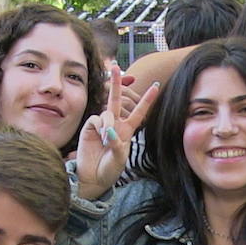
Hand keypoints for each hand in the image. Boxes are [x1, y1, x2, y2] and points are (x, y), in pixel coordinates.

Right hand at [76, 66, 159, 199]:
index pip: (139, 112)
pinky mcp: (90, 128)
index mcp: (127, 130)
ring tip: (106, 137)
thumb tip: (110, 130)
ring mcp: (102, 125)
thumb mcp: (120, 159)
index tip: (156, 85)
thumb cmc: (109, 170)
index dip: (147, 99)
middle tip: (115, 66)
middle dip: (117, 83)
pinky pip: (95, 119)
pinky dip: (99, 126)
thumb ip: (118, 144)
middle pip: (117, 100)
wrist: (93, 178)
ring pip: (107, 110)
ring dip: (108, 122)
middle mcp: (115, 124)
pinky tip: (99, 135)